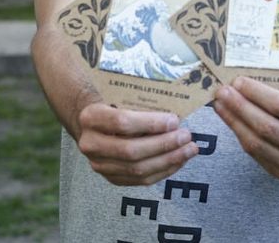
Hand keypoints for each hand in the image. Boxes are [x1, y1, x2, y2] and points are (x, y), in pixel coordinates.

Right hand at [75, 103, 198, 185]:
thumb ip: (141, 104)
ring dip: (168, 160)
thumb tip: (175, 116)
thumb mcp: (120, 97)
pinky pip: (140, 180)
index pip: (122, 123)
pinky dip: (163, 171)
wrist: (94, 125)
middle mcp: (90, 144)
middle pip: (131, 150)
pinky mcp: (111, 178)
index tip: (174, 121)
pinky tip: (179, 161)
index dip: (151, 123)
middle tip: (186, 136)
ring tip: (189, 150)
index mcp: (90, 118)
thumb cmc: (113, 105)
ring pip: (137, 169)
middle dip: (164, 145)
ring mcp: (99, 164)